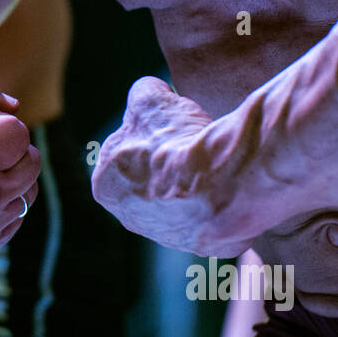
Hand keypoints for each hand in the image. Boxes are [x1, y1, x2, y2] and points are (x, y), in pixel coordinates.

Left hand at [92, 77, 254, 255]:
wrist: (223, 181)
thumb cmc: (178, 142)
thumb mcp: (151, 100)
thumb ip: (143, 94)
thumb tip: (149, 91)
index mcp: (106, 186)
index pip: (123, 156)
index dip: (149, 138)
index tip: (170, 130)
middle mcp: (132, 220)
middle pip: (150, 184)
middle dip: (169, 166)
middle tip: (194, 146)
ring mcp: (170, 238)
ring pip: (182, 205)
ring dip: (196, 186)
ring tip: (217, 164)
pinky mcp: (207, 245)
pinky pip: (213, 220)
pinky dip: (222, 203)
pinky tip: (232, 184)